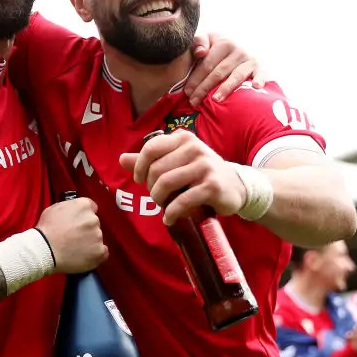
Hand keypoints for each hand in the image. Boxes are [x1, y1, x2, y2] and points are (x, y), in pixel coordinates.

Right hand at [36, 198, 107, 273]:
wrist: (45, 250)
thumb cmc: (46, 229)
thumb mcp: (55, 208)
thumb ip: (71, 206)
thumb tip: (76, 210)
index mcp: (84, 206)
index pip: (91, 207)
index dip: (84, 215)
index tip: (78, 221)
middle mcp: (94, 219)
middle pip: (94, 222)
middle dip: (86, 228)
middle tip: (74, 236)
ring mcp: (98, 236)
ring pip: (97, 237)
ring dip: (90, 241)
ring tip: (75, 248)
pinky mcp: (99, 252)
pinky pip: (103, 252)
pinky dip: (96, 254)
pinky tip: (85, 255)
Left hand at [119, 129, 242, 225]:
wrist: (236, 186)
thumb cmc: (201, 173)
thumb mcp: (177, 161)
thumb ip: (151, 160)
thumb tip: (121, 159)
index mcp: (183, 138)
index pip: (151, 148)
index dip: (140, 166)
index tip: (140, 180)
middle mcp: (194, 148)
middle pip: (156, 169)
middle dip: (151, 187)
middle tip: (157, 197)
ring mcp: (204, 166)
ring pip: (166, 183)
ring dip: (159, 200)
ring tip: (163, 206)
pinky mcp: (212, 186)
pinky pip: (181, 201)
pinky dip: (171, 213)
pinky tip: (170, 218)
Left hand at [186, 33, 265, 105]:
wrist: (237, 48)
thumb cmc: (215, 48)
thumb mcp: (206, 40)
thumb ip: (198, 42)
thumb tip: (200, 52)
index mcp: (223, 43)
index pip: (207, 64)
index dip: (196, 78)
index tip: (187, 92)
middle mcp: (238, 50)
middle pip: (219, 72)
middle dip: (205, 88)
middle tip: (194, 102)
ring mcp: (249, 60)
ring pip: (236, 76)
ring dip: (226, 89)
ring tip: (216, 100)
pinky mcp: (259, 68)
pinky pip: (261, 75)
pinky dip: (259, 80)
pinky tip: (256, 87)